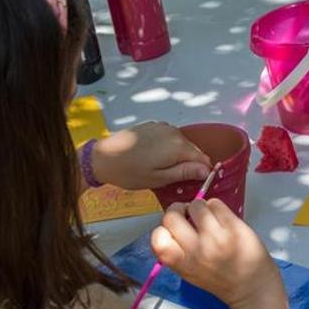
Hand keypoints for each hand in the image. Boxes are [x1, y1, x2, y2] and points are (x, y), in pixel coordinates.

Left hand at [91, 122, 210, 189]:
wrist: (103, 158)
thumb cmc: (129, 172)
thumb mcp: (159, 178)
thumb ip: (185, 172)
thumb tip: (206, 170)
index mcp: (178, 147)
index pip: (203, 159)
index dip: (201, 172)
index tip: (193, 183)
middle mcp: (174, 132)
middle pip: (193, 151)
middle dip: (189, 164)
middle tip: (173, 179)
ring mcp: (163, 127)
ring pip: (182, 144)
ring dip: (178, 156)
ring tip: (161, 168)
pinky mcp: (154, 126)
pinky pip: (170, 138)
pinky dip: (168, 148)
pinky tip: (154, 157)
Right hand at [150, 200, 282, 308]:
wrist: (253, 289)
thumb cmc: (221, 279)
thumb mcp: (191, 272)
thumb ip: (180, 251)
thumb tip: (178, 220)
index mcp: (182, 264)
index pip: (157, 239)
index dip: (162, 229)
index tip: (174, 229)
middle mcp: (196, 250)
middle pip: (171, 216)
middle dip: (178, 209)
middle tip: (188, 214)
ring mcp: (216, 237)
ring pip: (196, 205)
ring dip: (200, 207)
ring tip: (209, 217)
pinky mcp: (234, 227)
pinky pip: (216, 203)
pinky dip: (216, 206)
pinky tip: (222, 218)